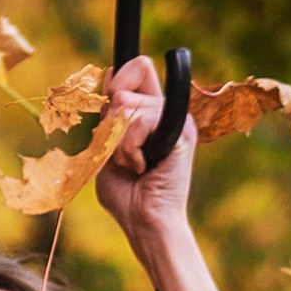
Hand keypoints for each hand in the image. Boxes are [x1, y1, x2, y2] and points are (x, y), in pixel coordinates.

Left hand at [96, 53, 221, 290]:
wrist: (145, 222)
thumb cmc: (126, 194)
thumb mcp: (107, 147)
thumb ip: (108, 113)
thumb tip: (110, 73)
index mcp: (152, 112)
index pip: (138, 67)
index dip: (117, 80)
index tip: (111, 106)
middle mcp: (167, 111)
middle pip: (128, 82)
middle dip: (111, 122)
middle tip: (123, 153)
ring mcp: (177, 120)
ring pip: (128, 105)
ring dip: (118, 143)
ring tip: (133, 165)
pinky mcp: (182, 132)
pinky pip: (139, 122)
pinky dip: (129, 149)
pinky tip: (142, 167)